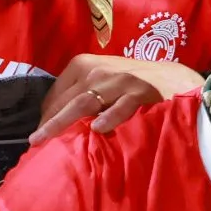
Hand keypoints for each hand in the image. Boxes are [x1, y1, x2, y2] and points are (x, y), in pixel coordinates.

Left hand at [31, 51, 201, 140]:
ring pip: (84, 102)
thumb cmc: (133, 86)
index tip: (40, 136)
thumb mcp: (103, 84)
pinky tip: (99, 130)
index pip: (56, 94)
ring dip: (64, 121)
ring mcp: (119, 80)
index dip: (46, 115)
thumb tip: (57, 125)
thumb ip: (83, 98)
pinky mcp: (141, 91)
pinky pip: (121, 106)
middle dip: (50, 123)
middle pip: (65, 100)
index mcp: (83, 65)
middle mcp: (97, 70)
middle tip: (36, 145)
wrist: (174, 80)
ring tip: (46, 139)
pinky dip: (110, 116)